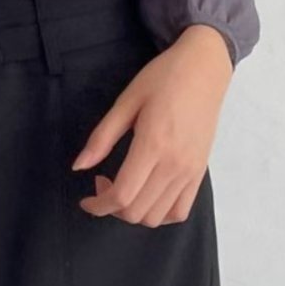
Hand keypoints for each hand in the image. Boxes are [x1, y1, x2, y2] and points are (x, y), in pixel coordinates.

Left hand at [71, 23, 232, 226]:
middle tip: (103, 181)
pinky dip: (160, 214)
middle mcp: (175, 164)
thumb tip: (79, 167)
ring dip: (134, 212)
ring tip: (125, 187)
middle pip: (137, 212)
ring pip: (157, 217)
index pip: (122, 195)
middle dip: (111, 208)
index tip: (86, 198)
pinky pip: (180, 211)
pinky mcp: (200, 172)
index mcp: (153, 145)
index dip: (98, 205)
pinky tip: (147, 195)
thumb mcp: (126, 101)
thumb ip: (102, 137)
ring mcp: (190, 171)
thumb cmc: (163, 78)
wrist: (205, 68)